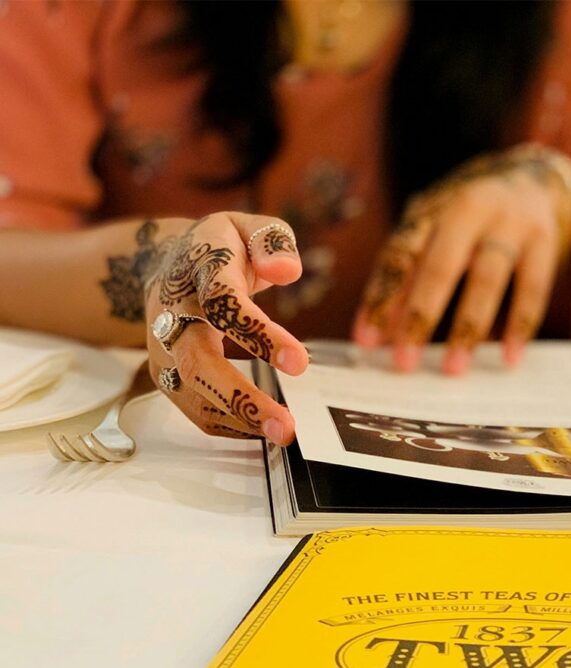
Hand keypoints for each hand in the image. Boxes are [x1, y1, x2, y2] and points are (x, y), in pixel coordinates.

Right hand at [142, 213, 308, 444]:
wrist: (165, 262)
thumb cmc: (220, 247)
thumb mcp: (248, 225)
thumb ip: (272, 240)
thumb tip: (287, 270)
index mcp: (200, 271)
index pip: (224, 303)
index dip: (259, 333)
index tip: (300, 363)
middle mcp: (174, 312)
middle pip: (197, 361)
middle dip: (241, 397)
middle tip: (285, 424)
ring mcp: (164, 346)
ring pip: (190, 391)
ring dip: (235, 418)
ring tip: (280, 434)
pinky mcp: (165, 372)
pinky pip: (191, 406)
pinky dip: (225, 424)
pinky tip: (260, 429)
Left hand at [352, 145, 570, 374]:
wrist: (533, 178)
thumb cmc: (469, 220)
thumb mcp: (434, 234)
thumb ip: (409, 277)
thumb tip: (383, 334)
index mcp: (433, 209)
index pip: (400, 255)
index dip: (381, 299)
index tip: (366, 342)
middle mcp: (470, 209)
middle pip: (441, 266)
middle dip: (420, 317)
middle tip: (404, 362)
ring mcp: (510, 223)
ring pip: (487, 279)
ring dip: (468, 327)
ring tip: (454, 368)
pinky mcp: (545, 240)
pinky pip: (533, 288)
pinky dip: (521, 324)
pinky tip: (509, 357)